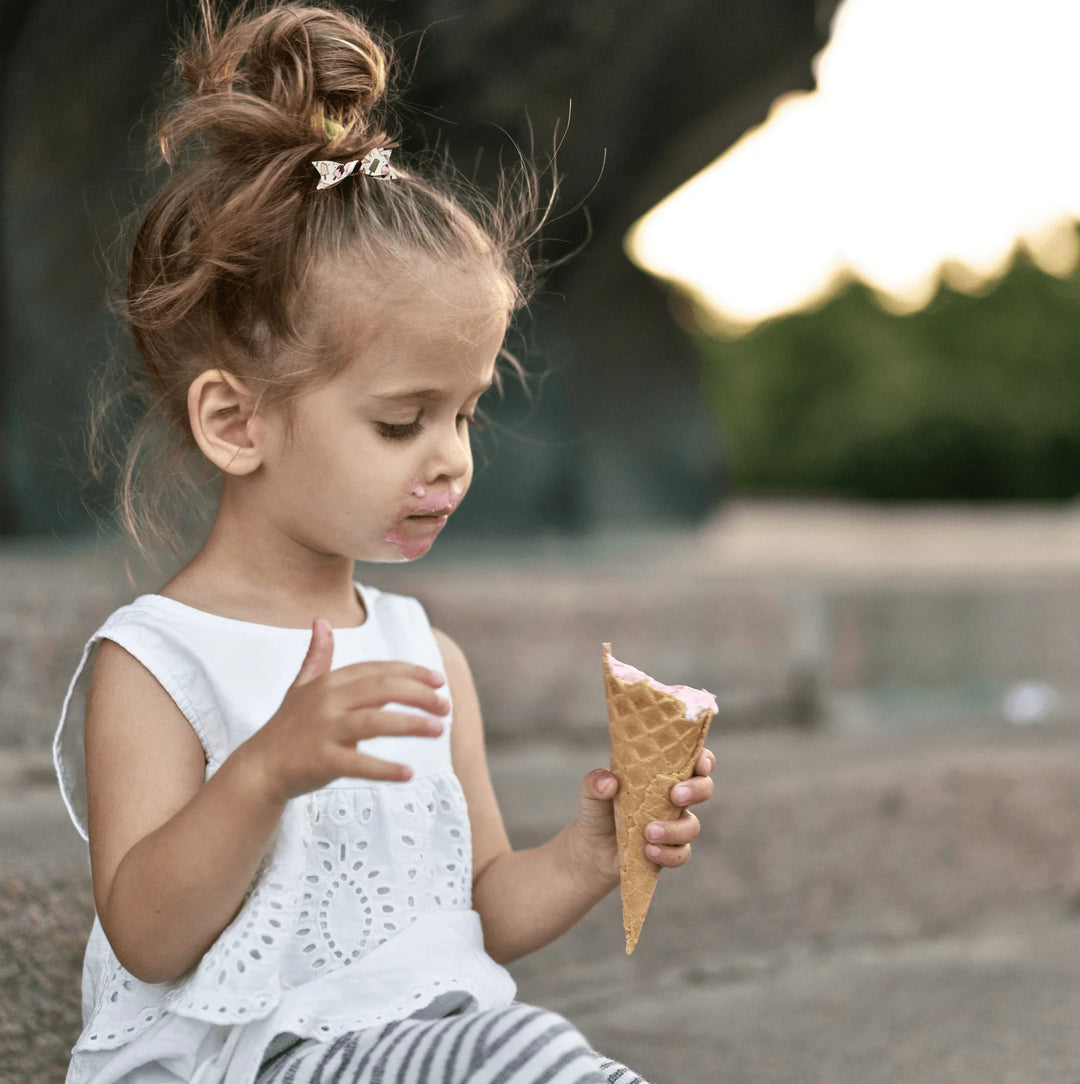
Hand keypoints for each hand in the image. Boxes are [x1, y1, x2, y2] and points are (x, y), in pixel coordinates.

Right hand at [239, 617, 449, 802]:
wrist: (258, 769)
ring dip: (410, 724)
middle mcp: (327, 702)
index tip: (438, 679)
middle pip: (381, 689)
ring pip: (374, 722)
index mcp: (329, 683)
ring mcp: (323, 730)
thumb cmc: (288, 727)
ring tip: (439, 729)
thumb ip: (317, 657)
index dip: (410, 673)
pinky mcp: (321, 760)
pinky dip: (384, 768)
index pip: (377, 670)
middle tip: (446, 705)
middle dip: (418, 694)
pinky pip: (358, 763)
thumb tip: (320, 621)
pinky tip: (409, 773)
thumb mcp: (301, 688)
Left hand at [573, 747, 715, 882]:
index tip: (700, 765)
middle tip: (675, 796)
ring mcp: (674, 823)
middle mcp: (673, 796)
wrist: (591, 848)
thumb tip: (609, 782)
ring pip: (692, 825)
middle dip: (696, 790)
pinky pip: (682, 853)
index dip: (704, 759)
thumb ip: (595, 782)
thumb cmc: (597, 809)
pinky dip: (668, 854)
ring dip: (674, 829)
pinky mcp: (669, 850)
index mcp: (660, 773)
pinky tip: (648, 851)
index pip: (692, 759)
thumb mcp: (591, 792)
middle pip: (704, 788)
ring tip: (648, 832)